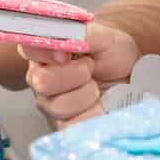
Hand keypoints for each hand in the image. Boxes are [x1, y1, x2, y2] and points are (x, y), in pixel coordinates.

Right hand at [22, 23, 141, 129]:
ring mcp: (49, 104)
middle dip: (76, 74)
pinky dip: (92, 113)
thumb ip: (79, 33)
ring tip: (96, 85)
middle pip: (42, 82)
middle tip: (90, 67)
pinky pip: (71, 125)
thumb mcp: (101, 35)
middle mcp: (39, 77)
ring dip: (87, 94)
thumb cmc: (111, 52)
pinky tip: (98, 103)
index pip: (28, 48)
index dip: (49, 51)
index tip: (69, 53)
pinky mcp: (62, 125)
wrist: (130, 75)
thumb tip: (59, 47)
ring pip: (58, 106)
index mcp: (43, 51)